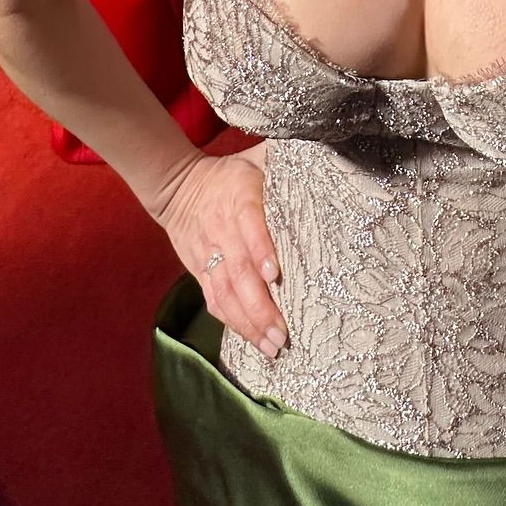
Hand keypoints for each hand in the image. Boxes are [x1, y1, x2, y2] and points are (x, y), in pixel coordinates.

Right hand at [152, 144, 286, 358]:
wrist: (177, 186)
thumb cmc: (233, 174)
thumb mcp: (258, 158)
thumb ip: (286, 162)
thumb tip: (328, 158)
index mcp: (240, 196)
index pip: (250, 223)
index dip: (260, 248)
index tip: (275, 274)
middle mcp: (222, 228)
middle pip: (238, 270)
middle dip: (260, 305)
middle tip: (283, 333)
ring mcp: (209, 253)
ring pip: (225, 292)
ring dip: (248, 322)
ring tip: (272, 347)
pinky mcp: (199, 271)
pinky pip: (214, 300)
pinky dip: (231, 322)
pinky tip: (251, 340)